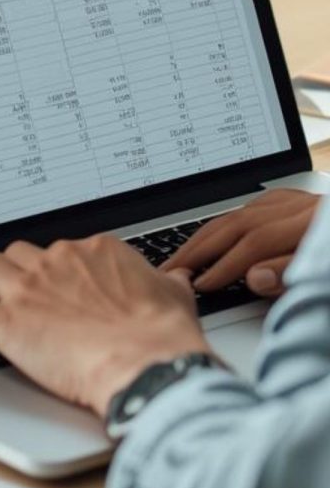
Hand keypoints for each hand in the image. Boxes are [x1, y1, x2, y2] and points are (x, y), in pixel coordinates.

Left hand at [0, 234, 211, 418]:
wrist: (149, 364)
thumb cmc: (163, 337)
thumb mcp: (175, 296)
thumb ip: (166, 284)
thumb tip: (172, 281)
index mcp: (94, 252)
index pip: (60, 252)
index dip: (47, 270)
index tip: (44, 284)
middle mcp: (58, 262)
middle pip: (16, 255)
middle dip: (5, 272)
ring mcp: (30, 289)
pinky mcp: (7, 323)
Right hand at [162, 189, 319, 296]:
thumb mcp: (329, 276)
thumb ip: (292, 274)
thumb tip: (254, 277)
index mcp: (311, 222)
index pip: (256, 243)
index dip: (225, 266)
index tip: (201, 285)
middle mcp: (301, 207)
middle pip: (239, 222)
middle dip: (202, 247)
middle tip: (173, 268)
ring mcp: (299, 202)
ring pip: (241, 212)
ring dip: (209, 235)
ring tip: (184, 254)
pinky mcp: (299, 204)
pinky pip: (254, 206)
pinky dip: (229, 221)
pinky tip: (215, 234)